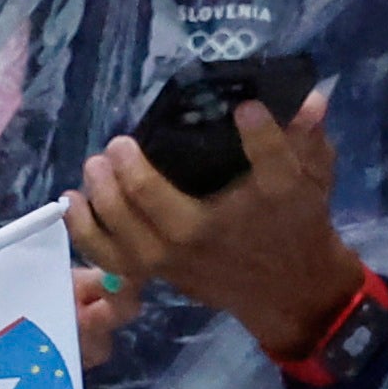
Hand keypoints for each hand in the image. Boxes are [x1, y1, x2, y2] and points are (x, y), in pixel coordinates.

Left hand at [66, 86, 364, 362]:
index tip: (245, 107)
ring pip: (122, 229)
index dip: (258, 129)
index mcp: (262, 203)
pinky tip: (74, 201)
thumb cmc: (295, 223)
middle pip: (152, 197)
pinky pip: (110, 255)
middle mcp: (210, 231)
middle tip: (119, 143)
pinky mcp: (158, 271)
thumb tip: (310, 99)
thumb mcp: (313, 176)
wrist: (287, 290)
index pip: (269, 162)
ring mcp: (177, 256)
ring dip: (101, 193)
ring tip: (95, 166)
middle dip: (127, 164)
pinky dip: (85, 229)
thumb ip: (306, 138)